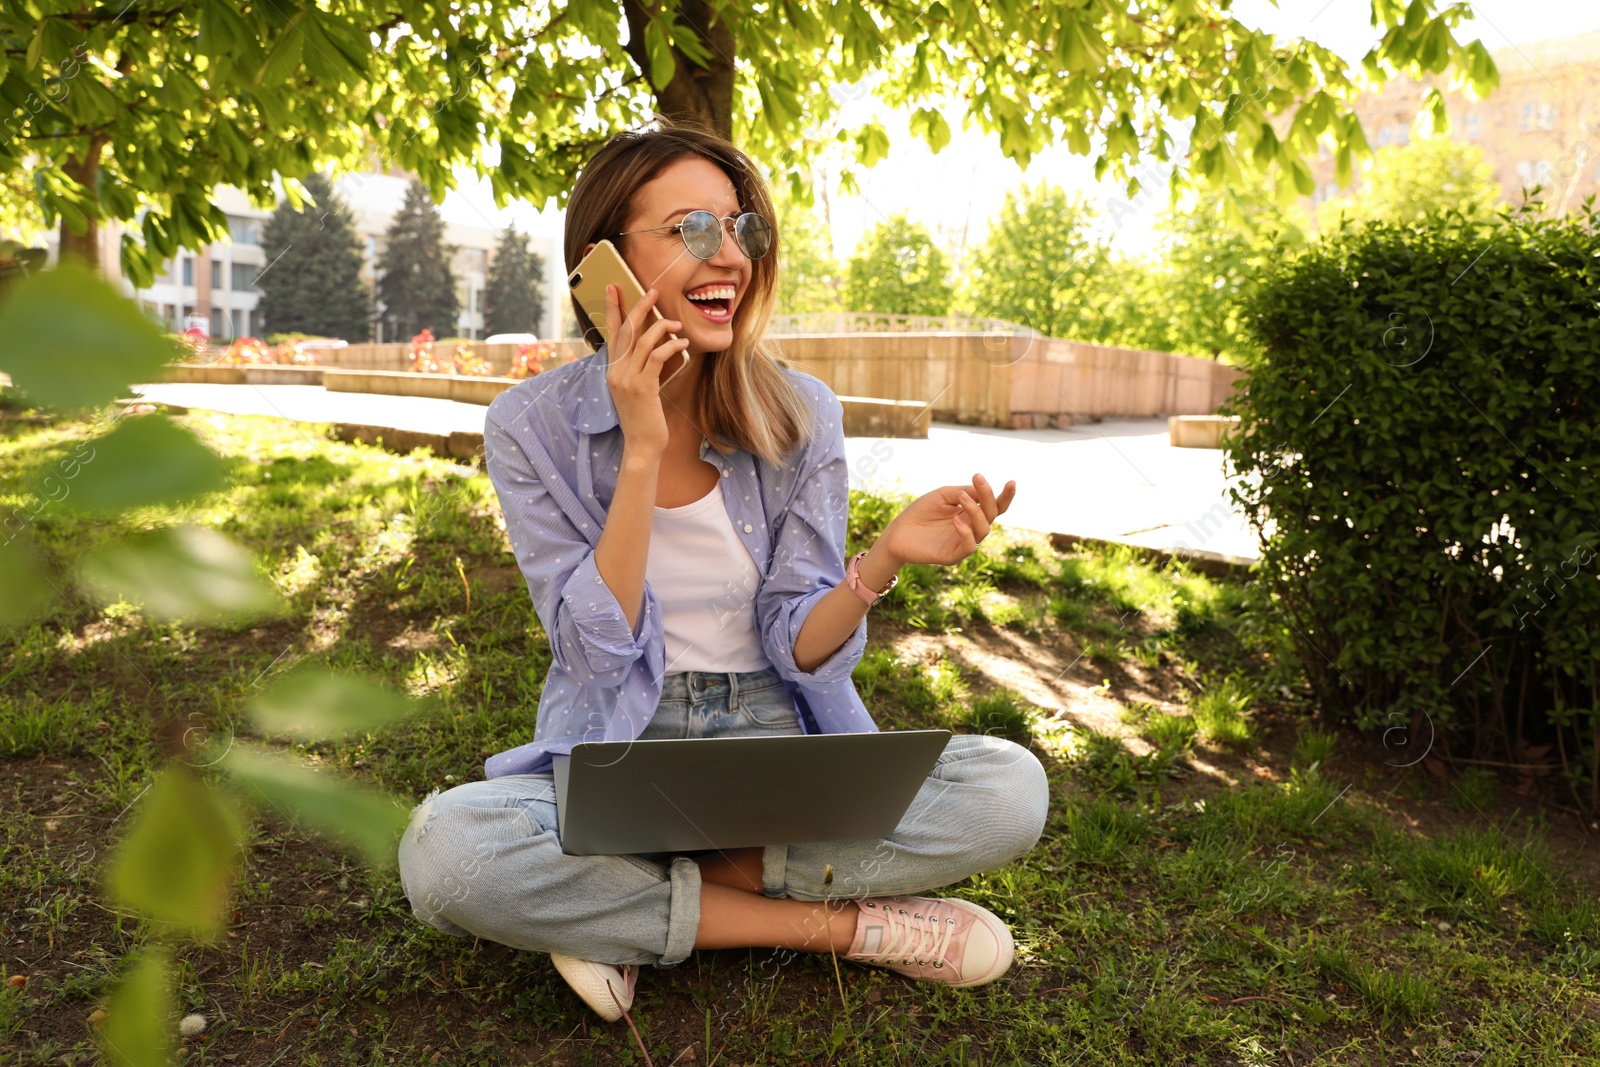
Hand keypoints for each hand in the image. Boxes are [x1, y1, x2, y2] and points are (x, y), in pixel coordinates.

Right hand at [604, 284, 688, 458]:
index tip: (614, 289)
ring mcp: (627, 380)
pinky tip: (682, 344)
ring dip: (661, 327)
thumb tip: (654, 346)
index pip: (611, 333)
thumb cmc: (643, 417)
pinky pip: (656, 358)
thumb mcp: (636, 389)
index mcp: (612, 371)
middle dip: (638, 308)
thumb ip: (638, 368)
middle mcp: (615, 372)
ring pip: (642, 342)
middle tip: (651, 291)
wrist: (642, 444)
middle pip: (625, 331)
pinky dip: (670, 347)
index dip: (612, 310)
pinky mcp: (642, 387)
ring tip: (676, 323)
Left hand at [878, 473, 1016, 567]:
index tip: (1012, 482)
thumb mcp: (943, 495)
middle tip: (978, 480)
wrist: (897, 532)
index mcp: (971, 513)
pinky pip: (969, 546)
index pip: (994, 506)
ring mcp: (964, 542)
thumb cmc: (920, 512)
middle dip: (989, 497)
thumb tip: (983, 489)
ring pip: (983, 529)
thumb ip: (964, 492)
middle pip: (992, 514)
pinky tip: (956, 519)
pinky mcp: (953, 556)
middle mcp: (972, 528)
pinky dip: (965, 532)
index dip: (1005, 496)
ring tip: (961, 497)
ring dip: (975, 510)